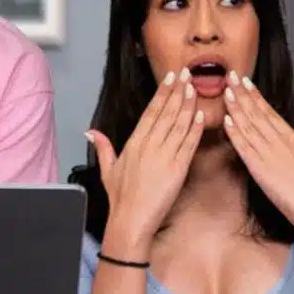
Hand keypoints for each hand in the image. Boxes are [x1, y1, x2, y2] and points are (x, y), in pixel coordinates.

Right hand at [86, 69, 203, 248]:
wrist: (130, 220)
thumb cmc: (120, 198)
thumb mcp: (108, 170)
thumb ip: (103, 148)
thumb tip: (91, 132)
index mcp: (134, 142)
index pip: (150, 111)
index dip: (162, 93)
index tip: (170, 77)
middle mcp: (149, 145)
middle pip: (166, 112)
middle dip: (178, 91)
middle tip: (187, 72)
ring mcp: (164, 156)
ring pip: (179, 124)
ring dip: (188, 104)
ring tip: (195, 87)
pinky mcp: (177, 169)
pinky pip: (189, 144)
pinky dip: (196, 129)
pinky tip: (201, 115)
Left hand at [221, 71, 293, 232]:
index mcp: (292, 138)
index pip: (270, 112)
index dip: (256, 96)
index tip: (246, 82)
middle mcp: (279, 140)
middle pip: (256, 112)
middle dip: (242, 93)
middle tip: (230, 76)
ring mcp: (268, 153)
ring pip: (248, 125)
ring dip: (235, 107)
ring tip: (225, 91)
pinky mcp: (259, 168)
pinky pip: (244, 146)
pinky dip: (234, 132)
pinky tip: (226, 120)